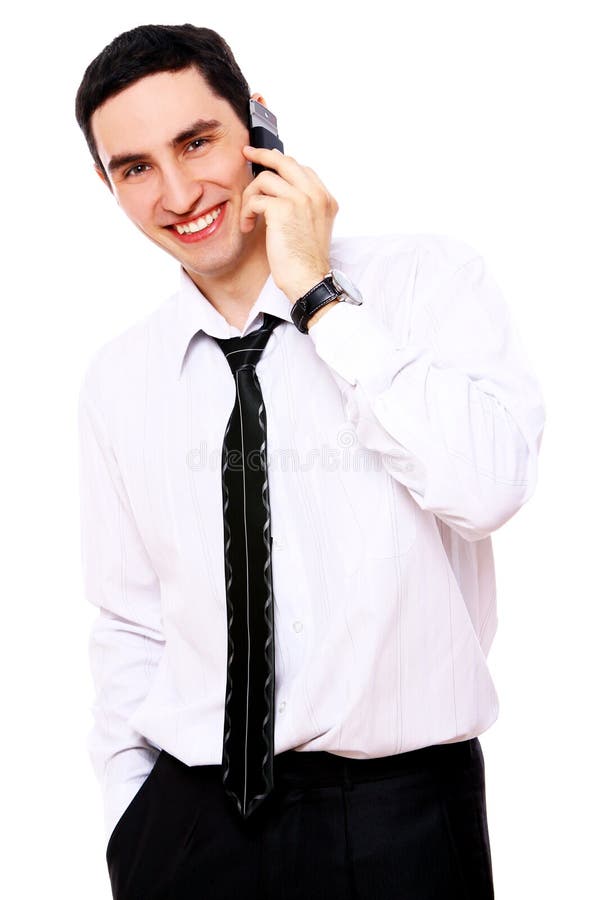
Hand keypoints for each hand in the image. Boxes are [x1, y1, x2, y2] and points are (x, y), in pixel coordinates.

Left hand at [240, 146, 338, 302]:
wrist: (309, 280)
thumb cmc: (307, 262)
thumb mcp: (312, 229)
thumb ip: (303, 208)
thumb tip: (280, 192)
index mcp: (326, 199)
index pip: (302, 169)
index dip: (282, 163)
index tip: (268, 162)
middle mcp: (316, 195)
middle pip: (285, 161)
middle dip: (263, 154)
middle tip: (247, 154)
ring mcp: (300, 199)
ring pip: (265, 178)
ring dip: (250, 196)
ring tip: (248, 216)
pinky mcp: (282, 209)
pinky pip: (255, 199)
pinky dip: (247, 212)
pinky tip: (248, 226)